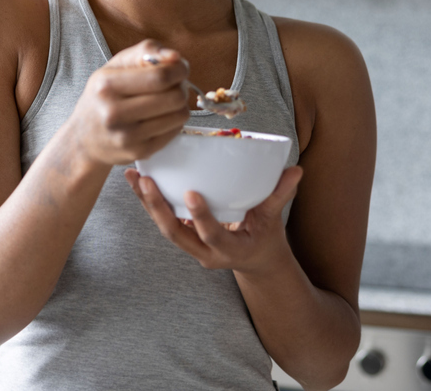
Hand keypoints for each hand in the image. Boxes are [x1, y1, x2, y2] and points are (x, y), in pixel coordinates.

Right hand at [67, 39, 190, 167]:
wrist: (84, 138)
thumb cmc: (103, 96)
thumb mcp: (115, 66)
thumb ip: (146, 52)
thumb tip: (175, 57)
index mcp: (107, 85)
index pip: (160, 76)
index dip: (179, 70)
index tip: (180, 68)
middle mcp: (114, 112)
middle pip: (173, 97)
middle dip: (181, 87)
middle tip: (174, 85)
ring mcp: (127, 136)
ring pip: (179, 115)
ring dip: (180, 105)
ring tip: (166, 101)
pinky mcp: (138, 151)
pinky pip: (175, 131)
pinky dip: (174, 122)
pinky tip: (160, 117)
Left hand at [124, 165, 303, 273]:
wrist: (254, 260)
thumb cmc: (264, 237)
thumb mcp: (273, 220)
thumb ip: (280, 196)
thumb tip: (296, 170)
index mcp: (229, 250)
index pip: (211, 235)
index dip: (201, 217)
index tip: (191, 193)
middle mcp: (205, 252)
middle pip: (175, 234)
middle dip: (158, 209)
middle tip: (146, 181)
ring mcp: (191, 246)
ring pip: (163, 227)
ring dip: (146, 203)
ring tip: (134, 176)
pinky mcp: (183, 235)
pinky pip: (162, 220)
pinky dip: (149, 201)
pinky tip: (137, 179)